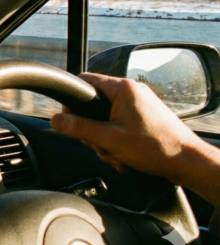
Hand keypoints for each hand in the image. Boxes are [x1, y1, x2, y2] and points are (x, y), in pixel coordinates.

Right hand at [51, 73, 219, 206]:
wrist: (188, 163)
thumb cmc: (156, 148)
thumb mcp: (109, 139)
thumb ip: (78, 128)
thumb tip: (55, 120)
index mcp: (122, 89)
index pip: (84, 81)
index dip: (72, 101)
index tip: (70, 120)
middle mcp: (131, 92)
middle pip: (93, 105)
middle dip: (92, 130)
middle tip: (101, 144)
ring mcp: (139, 105)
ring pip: (105, 119)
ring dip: (105, 140)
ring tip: (117, 154)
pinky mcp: (144, 118)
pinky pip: (119, 125)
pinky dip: (117, 141)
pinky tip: (124, 156)